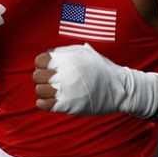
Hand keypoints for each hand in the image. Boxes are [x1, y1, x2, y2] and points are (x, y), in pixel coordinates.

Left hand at [33, 43, 157, 123]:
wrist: (121, 89)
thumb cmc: (103, 69)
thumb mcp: (86, 52)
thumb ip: (66, 51)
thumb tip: (50, 54)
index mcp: (68, 58)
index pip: (39, 60)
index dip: (42, 65)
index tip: (49, 69)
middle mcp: (64, 72)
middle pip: (37, 76)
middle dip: (42, 78)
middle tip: (52, 81)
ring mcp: (65, 89)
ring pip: (39, 90)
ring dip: (44, 91)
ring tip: (53, 91)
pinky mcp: (67, 105)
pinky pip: (43, 104)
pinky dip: (43, 103)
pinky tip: (49, 101)